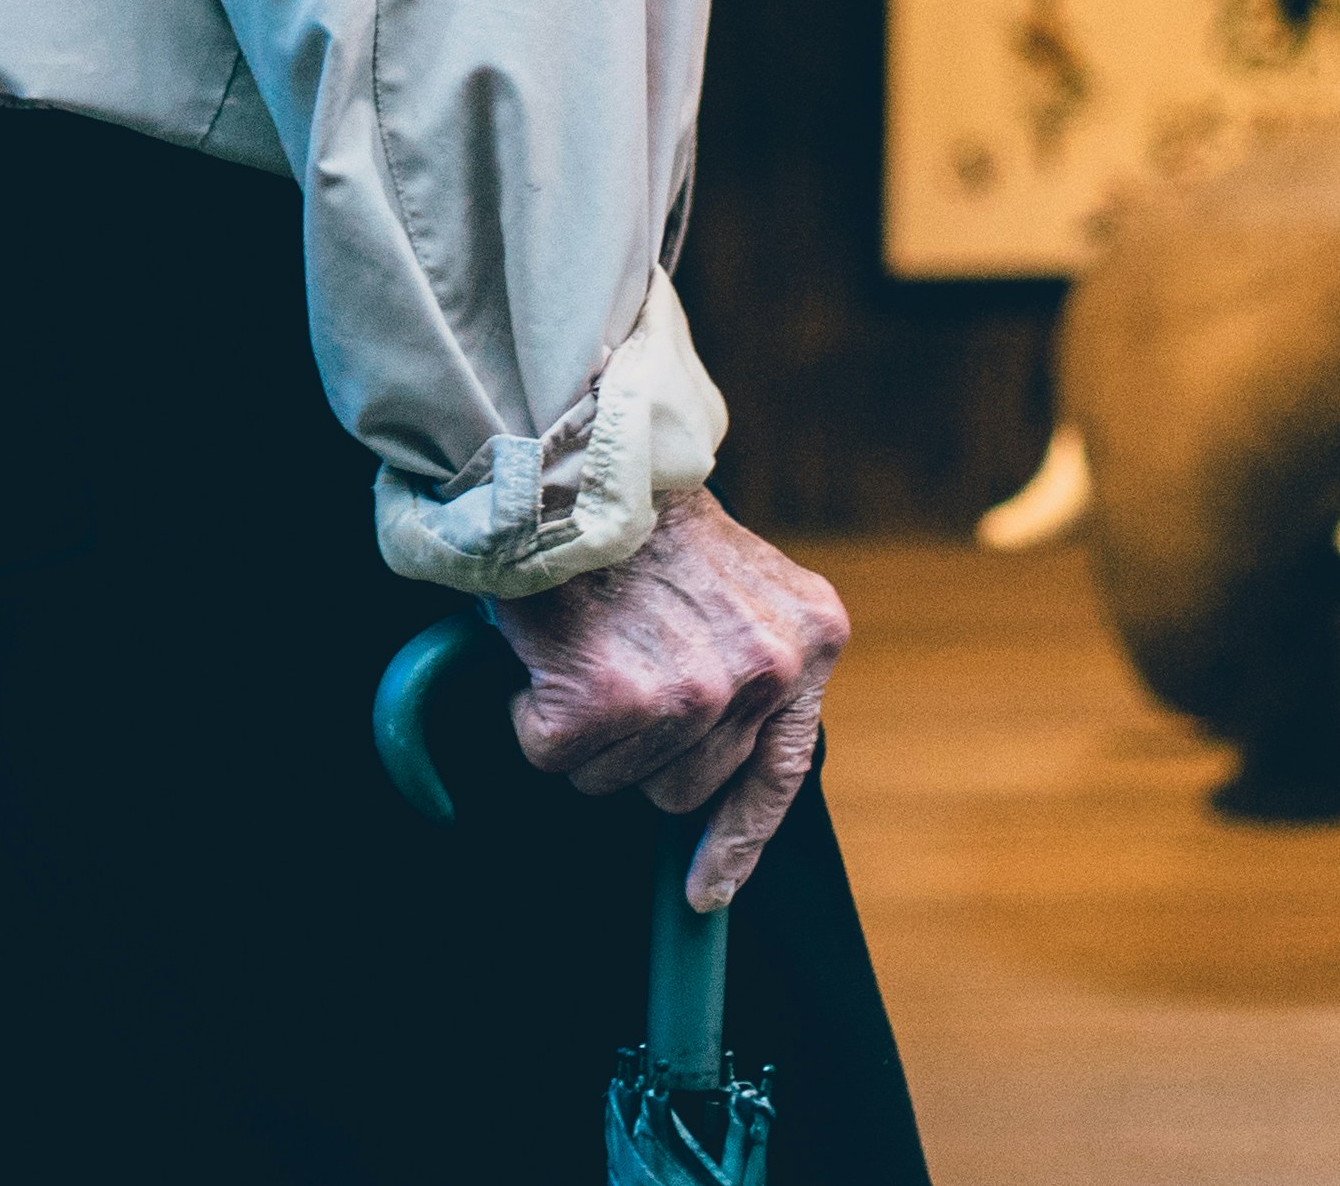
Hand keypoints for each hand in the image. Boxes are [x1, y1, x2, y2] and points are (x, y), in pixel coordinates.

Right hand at [489, 487, 848, 913]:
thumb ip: (739, 656)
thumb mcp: (731, 577)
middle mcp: (768, 670)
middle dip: (636, 747)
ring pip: (616, 779)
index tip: (702, 891)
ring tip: (578, 644)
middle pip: (685, 786)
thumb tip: (699, 773)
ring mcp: (695, 690)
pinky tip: (542, 652)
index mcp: (809, 637)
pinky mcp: (614, 699)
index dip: (736, 840)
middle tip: (607, 667)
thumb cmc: (633, 510)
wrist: (568, 448)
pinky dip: (530, 713)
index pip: (781, 770)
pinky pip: (553, 753)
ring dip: (583, 731)